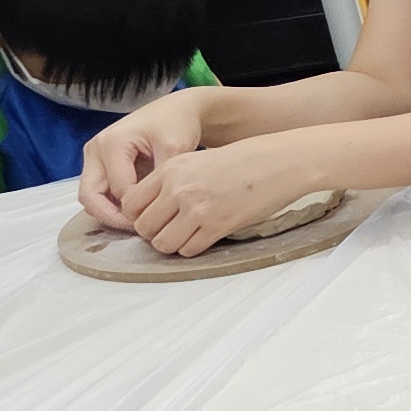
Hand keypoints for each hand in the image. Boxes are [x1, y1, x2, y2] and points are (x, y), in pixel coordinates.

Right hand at [76, 91, 210, 228]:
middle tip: (138, 230)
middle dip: (111, 217)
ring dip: (109, 213)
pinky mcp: (99, 164)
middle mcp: (95, 150)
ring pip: (90, 196)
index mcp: (111, 144)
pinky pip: (98, 191)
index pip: (117, 190)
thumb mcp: (175, 148)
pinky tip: (136, 212)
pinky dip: (111, 204)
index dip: (134, 211)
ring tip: (139, 222)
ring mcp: (93, 157)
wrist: (175, 110)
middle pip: (89, 196)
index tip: (156, 221)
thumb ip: (160, 177)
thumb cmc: (177, 125)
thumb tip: (149, 208)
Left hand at [114, 138, 322, 260]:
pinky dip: (192, 248)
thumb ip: (171, 180)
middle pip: (143, 226)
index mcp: (170, 169)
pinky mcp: (217, 225)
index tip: (152, 217)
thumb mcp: (197, 160)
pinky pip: (189, 249)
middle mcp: (178, 189)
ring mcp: (197, 208)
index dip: (138, 215)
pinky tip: (203, 238)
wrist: (280, 162)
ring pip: (162, 242)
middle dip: (153, 232)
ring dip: (171, 243)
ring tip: (185, 236)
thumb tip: (153, 208)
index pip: (130, 203)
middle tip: (169, 229)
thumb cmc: (242, 160)